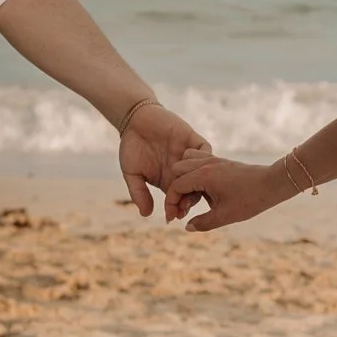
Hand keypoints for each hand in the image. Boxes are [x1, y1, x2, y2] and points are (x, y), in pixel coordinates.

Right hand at [119, 101, 208, 219]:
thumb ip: (139, 193)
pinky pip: (205, 150)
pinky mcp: (193, 139)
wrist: (135, 120)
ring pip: (203, 172)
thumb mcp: (132, 173)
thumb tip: (146, 215)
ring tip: (190, 188)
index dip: (179, 208)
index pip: (180, 199)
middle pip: (195, 189)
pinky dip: (203, 157)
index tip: (174, 216)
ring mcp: (189, 155)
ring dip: (199, 181)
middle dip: (191, 199)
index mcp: (170, 181)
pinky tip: (192, 164)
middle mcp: (183, 170)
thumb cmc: (132, 148)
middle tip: (184, 206)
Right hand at [167, 149, 292, 232]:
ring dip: (184, 180)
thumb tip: (187, 227)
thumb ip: (203, 223)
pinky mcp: (220, 161)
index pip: (175, 186)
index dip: (171, 204)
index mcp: (204, 175)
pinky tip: (204, 191)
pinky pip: (198, 162)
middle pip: (176, 172)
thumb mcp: (225, 216)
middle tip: (184, 209)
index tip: (173, 218)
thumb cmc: (250, 199)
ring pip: (185, 163)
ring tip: (194, 199)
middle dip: (175, 191)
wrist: (272, 183)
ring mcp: (213, 160)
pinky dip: (194, 174)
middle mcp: (206, 164)